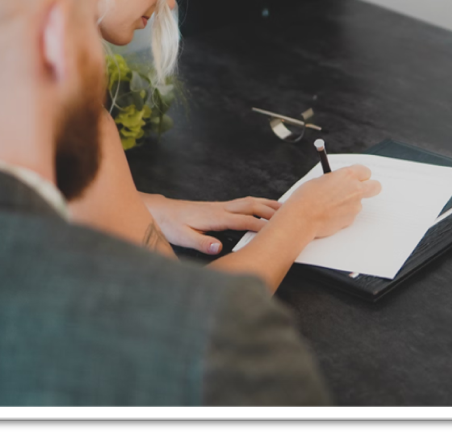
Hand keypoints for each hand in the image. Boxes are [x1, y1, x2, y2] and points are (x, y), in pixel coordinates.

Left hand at [142, 194, 281, 254]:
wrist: (160, 211)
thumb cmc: (170, 224)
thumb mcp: (181, 237)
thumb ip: (200, 243)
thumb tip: (217, 248)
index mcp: (215, 217)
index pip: (243, 220)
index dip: (261, 226)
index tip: (276, 232)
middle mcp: (221, 208)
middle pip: (252, 206)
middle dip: (271, 211)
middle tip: (290, 217)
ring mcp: (222, 206)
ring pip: (250, 201)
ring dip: (268, 204)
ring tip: (285, 209)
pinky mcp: (221, 207)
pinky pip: (245, 203)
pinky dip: (259, 203)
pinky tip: (265, 207)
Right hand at [280, 165, 382, 238]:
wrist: (302, 217)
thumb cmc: (306, 197)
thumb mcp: (321, 180)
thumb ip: (336, 180)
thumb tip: (339, 182)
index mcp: (348, 175)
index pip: (365, 171)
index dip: (360, 175)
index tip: (356, 177)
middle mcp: (355, 189)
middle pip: (375, 186)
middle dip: (370, 187)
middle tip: (360, 189)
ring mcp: (355, 206)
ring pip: (359, 202)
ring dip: (350, 203)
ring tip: (330, 205)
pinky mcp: (351, 220)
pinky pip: (350, 215)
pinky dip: (342, 215)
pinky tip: (329, 214)